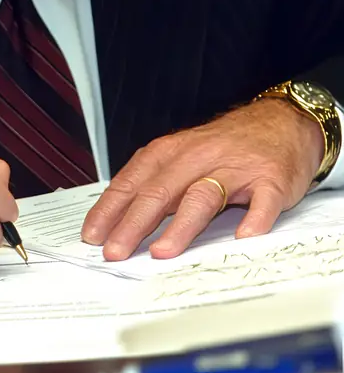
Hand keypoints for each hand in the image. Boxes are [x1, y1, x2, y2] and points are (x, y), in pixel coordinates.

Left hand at [81, 98, 324, 260]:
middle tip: (115, 252)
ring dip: (181, 226)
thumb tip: (116, 223)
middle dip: (134, 223)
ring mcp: (235, 168)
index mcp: (171, 153)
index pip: (133, 182)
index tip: (92, 235)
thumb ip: (154, 185)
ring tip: (162, 252)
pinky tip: (244, 236)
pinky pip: (262, 201)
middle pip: (161, 191)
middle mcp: (198, 157)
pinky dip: (254, 218)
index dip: (111, 209)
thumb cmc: (224, 146)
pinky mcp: (270, 179)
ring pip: (202, 196)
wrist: (280, 121)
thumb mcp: (181, 157)